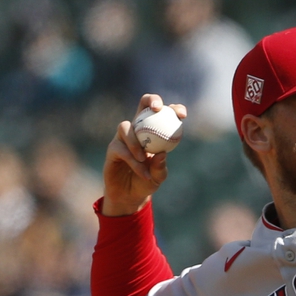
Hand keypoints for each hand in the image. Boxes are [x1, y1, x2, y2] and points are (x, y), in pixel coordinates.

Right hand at [101, 94, 187, 216]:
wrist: (130, 195)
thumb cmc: (147, 182)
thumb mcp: (158, 177)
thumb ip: (160, 167)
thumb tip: (162, 154)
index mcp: (154, 132)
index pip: (163, 114)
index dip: (172, 109)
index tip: (182, 115)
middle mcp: (138, 130)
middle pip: (143, 106)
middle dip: (151, 100)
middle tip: (158, 108)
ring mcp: (123, 138)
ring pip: (126, 127)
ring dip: (136, 142)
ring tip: (144, 159)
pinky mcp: (113, 149)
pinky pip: (122, 149)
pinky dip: (133, 162)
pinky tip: (142, 173)